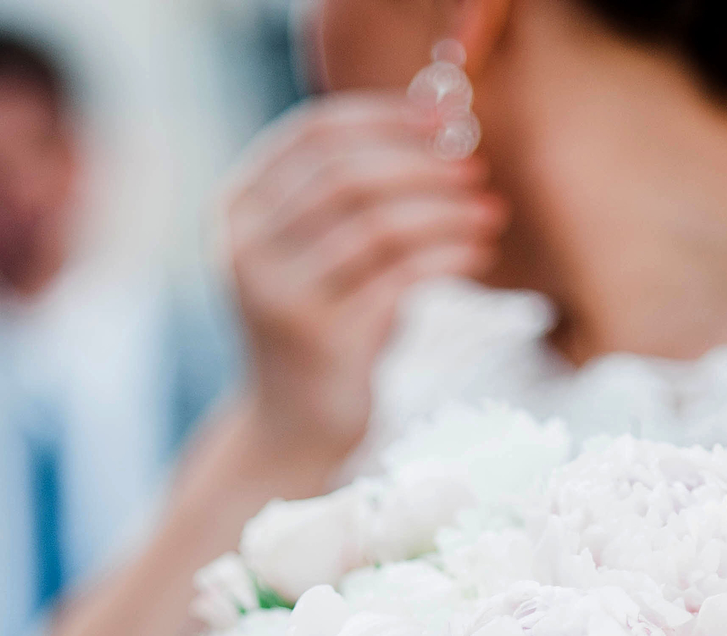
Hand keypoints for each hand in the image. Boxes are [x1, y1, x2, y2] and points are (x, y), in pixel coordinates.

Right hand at [223, 93, 508, 465]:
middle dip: (423, 163)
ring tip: (487, 212)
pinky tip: (476, 256)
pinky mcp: (323, 339)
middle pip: (348, 174)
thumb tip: (438, 122)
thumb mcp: (317, 251)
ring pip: (378, 224)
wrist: (291, 428)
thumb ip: (350, 192)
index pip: (314, 133)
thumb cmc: (321, 326)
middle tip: (475, 167)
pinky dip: (447, 258)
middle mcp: (248, 249)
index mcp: (238, 210)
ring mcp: (281, 296)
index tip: (446, 118)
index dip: (385, 117)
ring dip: (445, 211)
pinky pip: (400, 278)